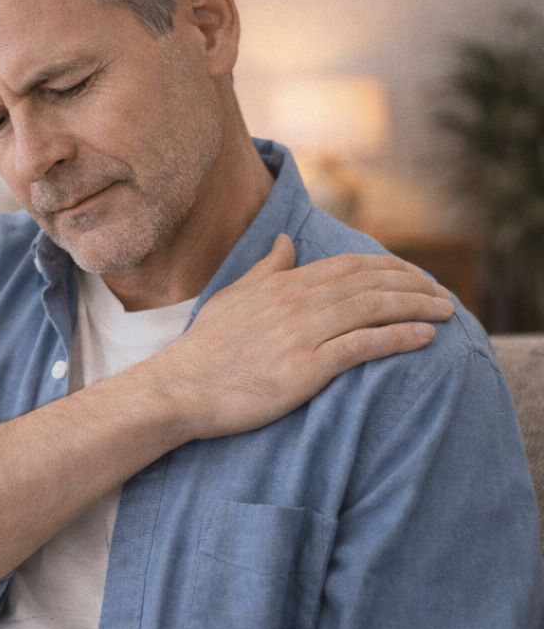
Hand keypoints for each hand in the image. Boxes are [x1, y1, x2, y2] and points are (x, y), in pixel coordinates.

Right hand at [154, 234, 455, 441]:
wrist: (183, 387)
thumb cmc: (206, 347)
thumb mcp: (234, 296)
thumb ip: (266, 268)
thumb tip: (283, 241)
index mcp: (282, 285)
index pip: (348, 266)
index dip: (388, 267)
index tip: (415, 276)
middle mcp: (296, 302)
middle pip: (369, 283)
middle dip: (413, 284)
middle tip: (442, 294)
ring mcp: (302, 334)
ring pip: (372, 309)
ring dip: (416, 306)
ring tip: (446, 311)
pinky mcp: (306, 368)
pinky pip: (363, 346)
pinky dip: (398, 338)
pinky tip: (424, 337)